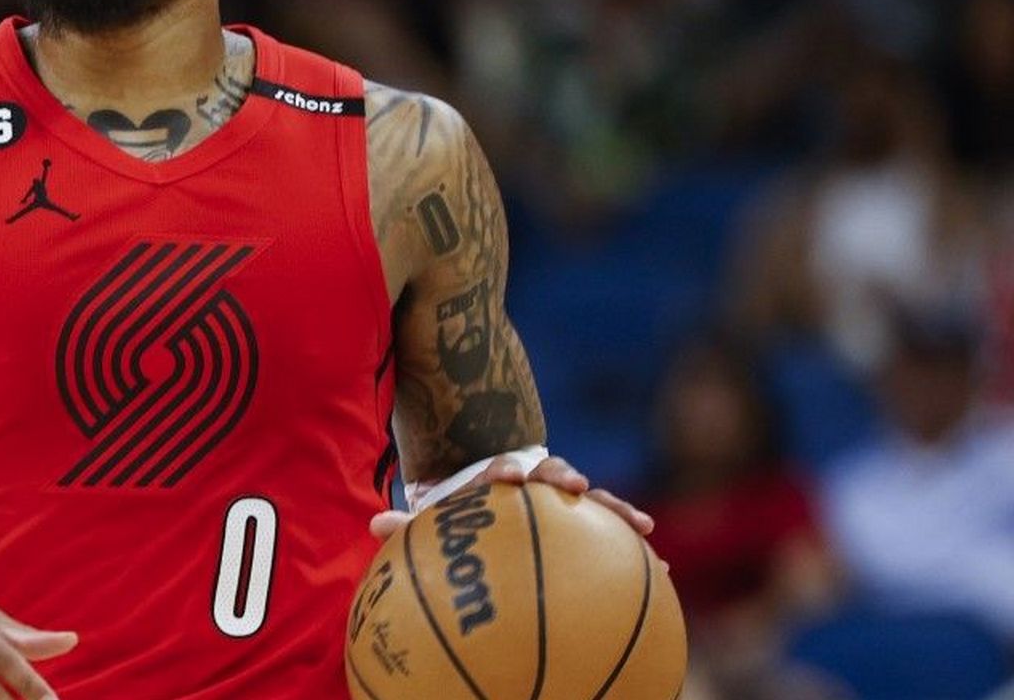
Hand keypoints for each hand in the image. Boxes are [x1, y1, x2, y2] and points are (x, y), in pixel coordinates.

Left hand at [367, 453, 654, 540]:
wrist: (483, 507)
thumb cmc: (456, 518)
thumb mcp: (435, 522)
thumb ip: (409, 525)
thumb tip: (374, 523)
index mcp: (497, 478)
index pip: (502, 468)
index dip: (505, 469)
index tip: (508, 476)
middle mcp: (534, 483)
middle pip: (554, 473)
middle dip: (566, 477)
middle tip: (579, 486)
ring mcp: (563, 502)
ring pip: (593, 502)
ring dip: (616, 511)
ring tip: (643, 528)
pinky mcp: (585, 526)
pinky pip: (612, 537)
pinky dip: (634, 550)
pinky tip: (663, 570)